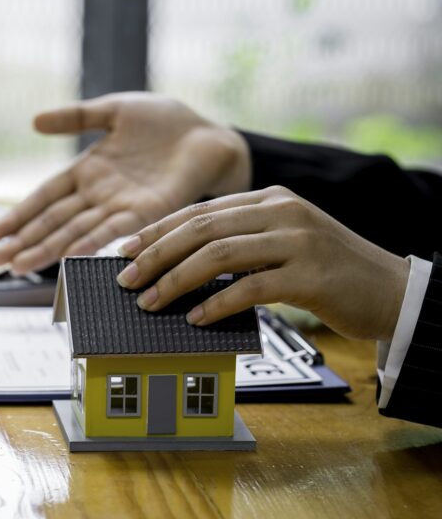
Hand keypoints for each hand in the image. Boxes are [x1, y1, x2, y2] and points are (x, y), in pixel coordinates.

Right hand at [0, 92, 251, 273]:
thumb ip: (76, 116)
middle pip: (52, 222)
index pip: (44, 198)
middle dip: (22, 242)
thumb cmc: (165, 122)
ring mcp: (120, 206)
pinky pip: (113, 230)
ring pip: (74, 232)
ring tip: (18, 267)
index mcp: (87, 171)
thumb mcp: (114, 110)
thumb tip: (34, 121)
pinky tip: (68, 257)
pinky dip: (90, 244)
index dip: (18, 216)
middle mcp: (99, 195)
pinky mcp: (147, 212)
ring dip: (46, 250)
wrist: (209, 133)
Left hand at [116, 186, 409, 340]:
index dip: (157, 231)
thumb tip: (178, 263)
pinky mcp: (310, 275)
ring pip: (218, 255)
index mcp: (269, 199)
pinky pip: (249, 287)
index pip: (199, 211)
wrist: (392, 291)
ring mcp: (298, 240)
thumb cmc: (330, 272)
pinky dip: (216, 304)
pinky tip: (195, 319)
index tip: (125, 251)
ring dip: (175, 281)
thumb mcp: (283, 242)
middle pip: (201, 229)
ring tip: (150, 302)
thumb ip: (240, 242)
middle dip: (156, 255)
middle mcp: (282, 211)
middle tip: (126, 280)